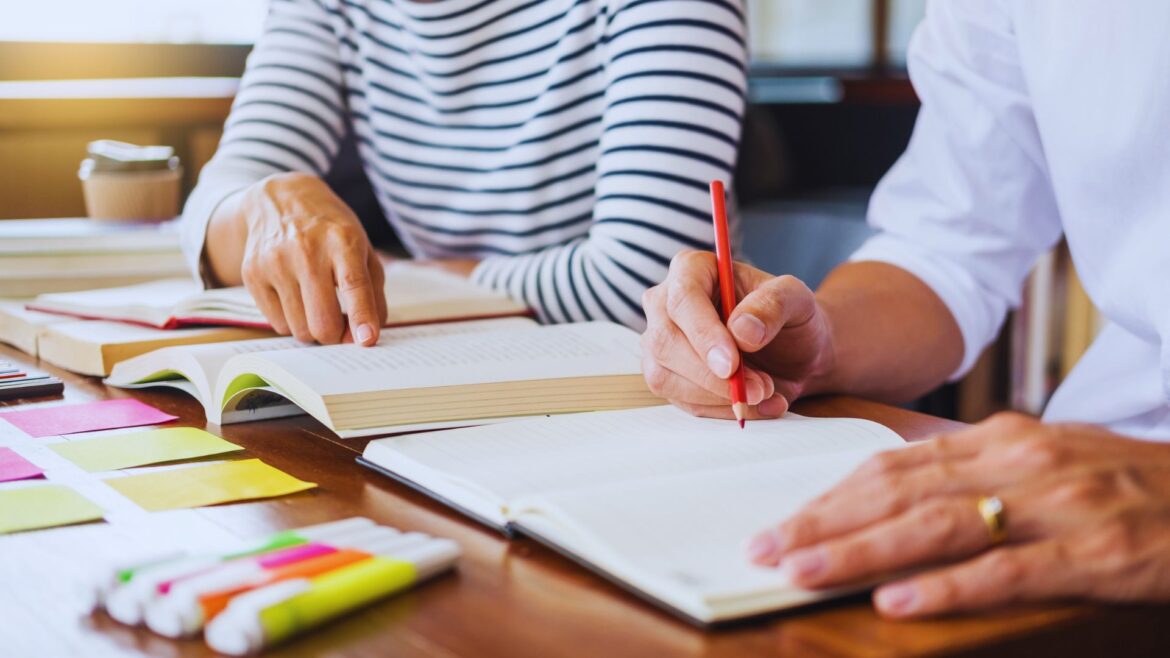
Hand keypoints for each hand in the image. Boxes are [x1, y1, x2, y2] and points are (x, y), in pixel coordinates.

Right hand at [239, 173, 386, 344]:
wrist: (280, 200)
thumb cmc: (331, 230)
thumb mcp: (362, 248)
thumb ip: (372, 292)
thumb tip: (366, 336)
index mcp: (341, 241)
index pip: (353, 285)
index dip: (362, 317)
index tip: (367, 341)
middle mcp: (306, 250)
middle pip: (322, 322)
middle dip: (336, 335)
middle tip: (340, 327)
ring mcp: (274, 262)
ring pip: (299, 329)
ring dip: (314, 329)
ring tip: (317, 306)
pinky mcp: (252, 274)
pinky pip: (277, 323)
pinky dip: (292, 321)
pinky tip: (296, 298)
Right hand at [640, 251, 835, 418]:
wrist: (793, 353)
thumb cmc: (790, 317)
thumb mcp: (796, 300)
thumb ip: (773, 305)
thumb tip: (742, 331)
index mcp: (692, 270)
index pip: (683, 299)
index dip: (703, 334)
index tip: (731, 364)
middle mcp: (665, 303)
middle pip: (665, 341)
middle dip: (712, 375)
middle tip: (760, 387)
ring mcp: (659, 342)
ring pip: (665, 377)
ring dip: (717, 396)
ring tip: (764, 392)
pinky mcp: (665, 376)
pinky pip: (682, 402)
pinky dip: (720, 410)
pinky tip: (752, 403)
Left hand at [746, 413, 1169, 617]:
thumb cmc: (1120, 483)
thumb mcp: (1039, 462)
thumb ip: (967, 473)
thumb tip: (885, 496)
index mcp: (997, 439)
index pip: (891, 466)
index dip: (828, 496)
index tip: (778, 522)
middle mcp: (1017, 461)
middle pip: (899, 492)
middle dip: (824, 523)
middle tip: (765, 550)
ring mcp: (1056, 505)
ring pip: (939, 525)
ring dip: (863, 550)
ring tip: (804, 571)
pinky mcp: (1097, 552)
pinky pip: (1009, 569)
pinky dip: (949, 586)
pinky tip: (899, 601)